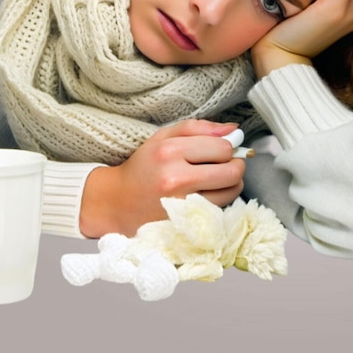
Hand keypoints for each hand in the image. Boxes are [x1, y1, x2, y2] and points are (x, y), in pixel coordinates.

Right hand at [79, 120, 245, 237]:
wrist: (118, 203)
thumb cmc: (144, 167)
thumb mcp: (162, 138)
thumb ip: (197, 128)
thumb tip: (233, 130)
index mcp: (169, 151)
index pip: (221, 147)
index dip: (227, 147)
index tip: (219, 150)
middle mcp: (175, 178)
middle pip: (231, 171)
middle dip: (234, 166)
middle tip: (223, 165)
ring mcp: (182, 204)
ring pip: (230, 192)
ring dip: (230, 185)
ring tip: (215, 180)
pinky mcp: (186, 223)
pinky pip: (221, 209)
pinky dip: (220, 200)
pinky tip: (207, 195)